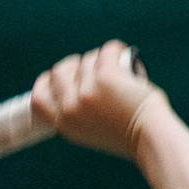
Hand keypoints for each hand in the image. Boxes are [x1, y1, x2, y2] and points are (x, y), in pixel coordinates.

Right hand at [30, 42, 158, 158]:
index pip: (38, 96)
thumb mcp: (89, 130)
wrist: (150, 138)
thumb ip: (76, 111)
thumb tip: (73, 81)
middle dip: (76, 65)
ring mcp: (86, 92)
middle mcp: (70, 108)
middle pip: (60, 71)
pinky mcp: (105, 77)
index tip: (63, 76)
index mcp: (64, 124)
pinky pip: (107, 51)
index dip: (48, 82)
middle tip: (95, 69)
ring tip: (119, 74)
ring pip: (86, 60)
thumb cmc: (128, 134)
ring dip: (101, 61)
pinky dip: (117, 50)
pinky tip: (126, 57)